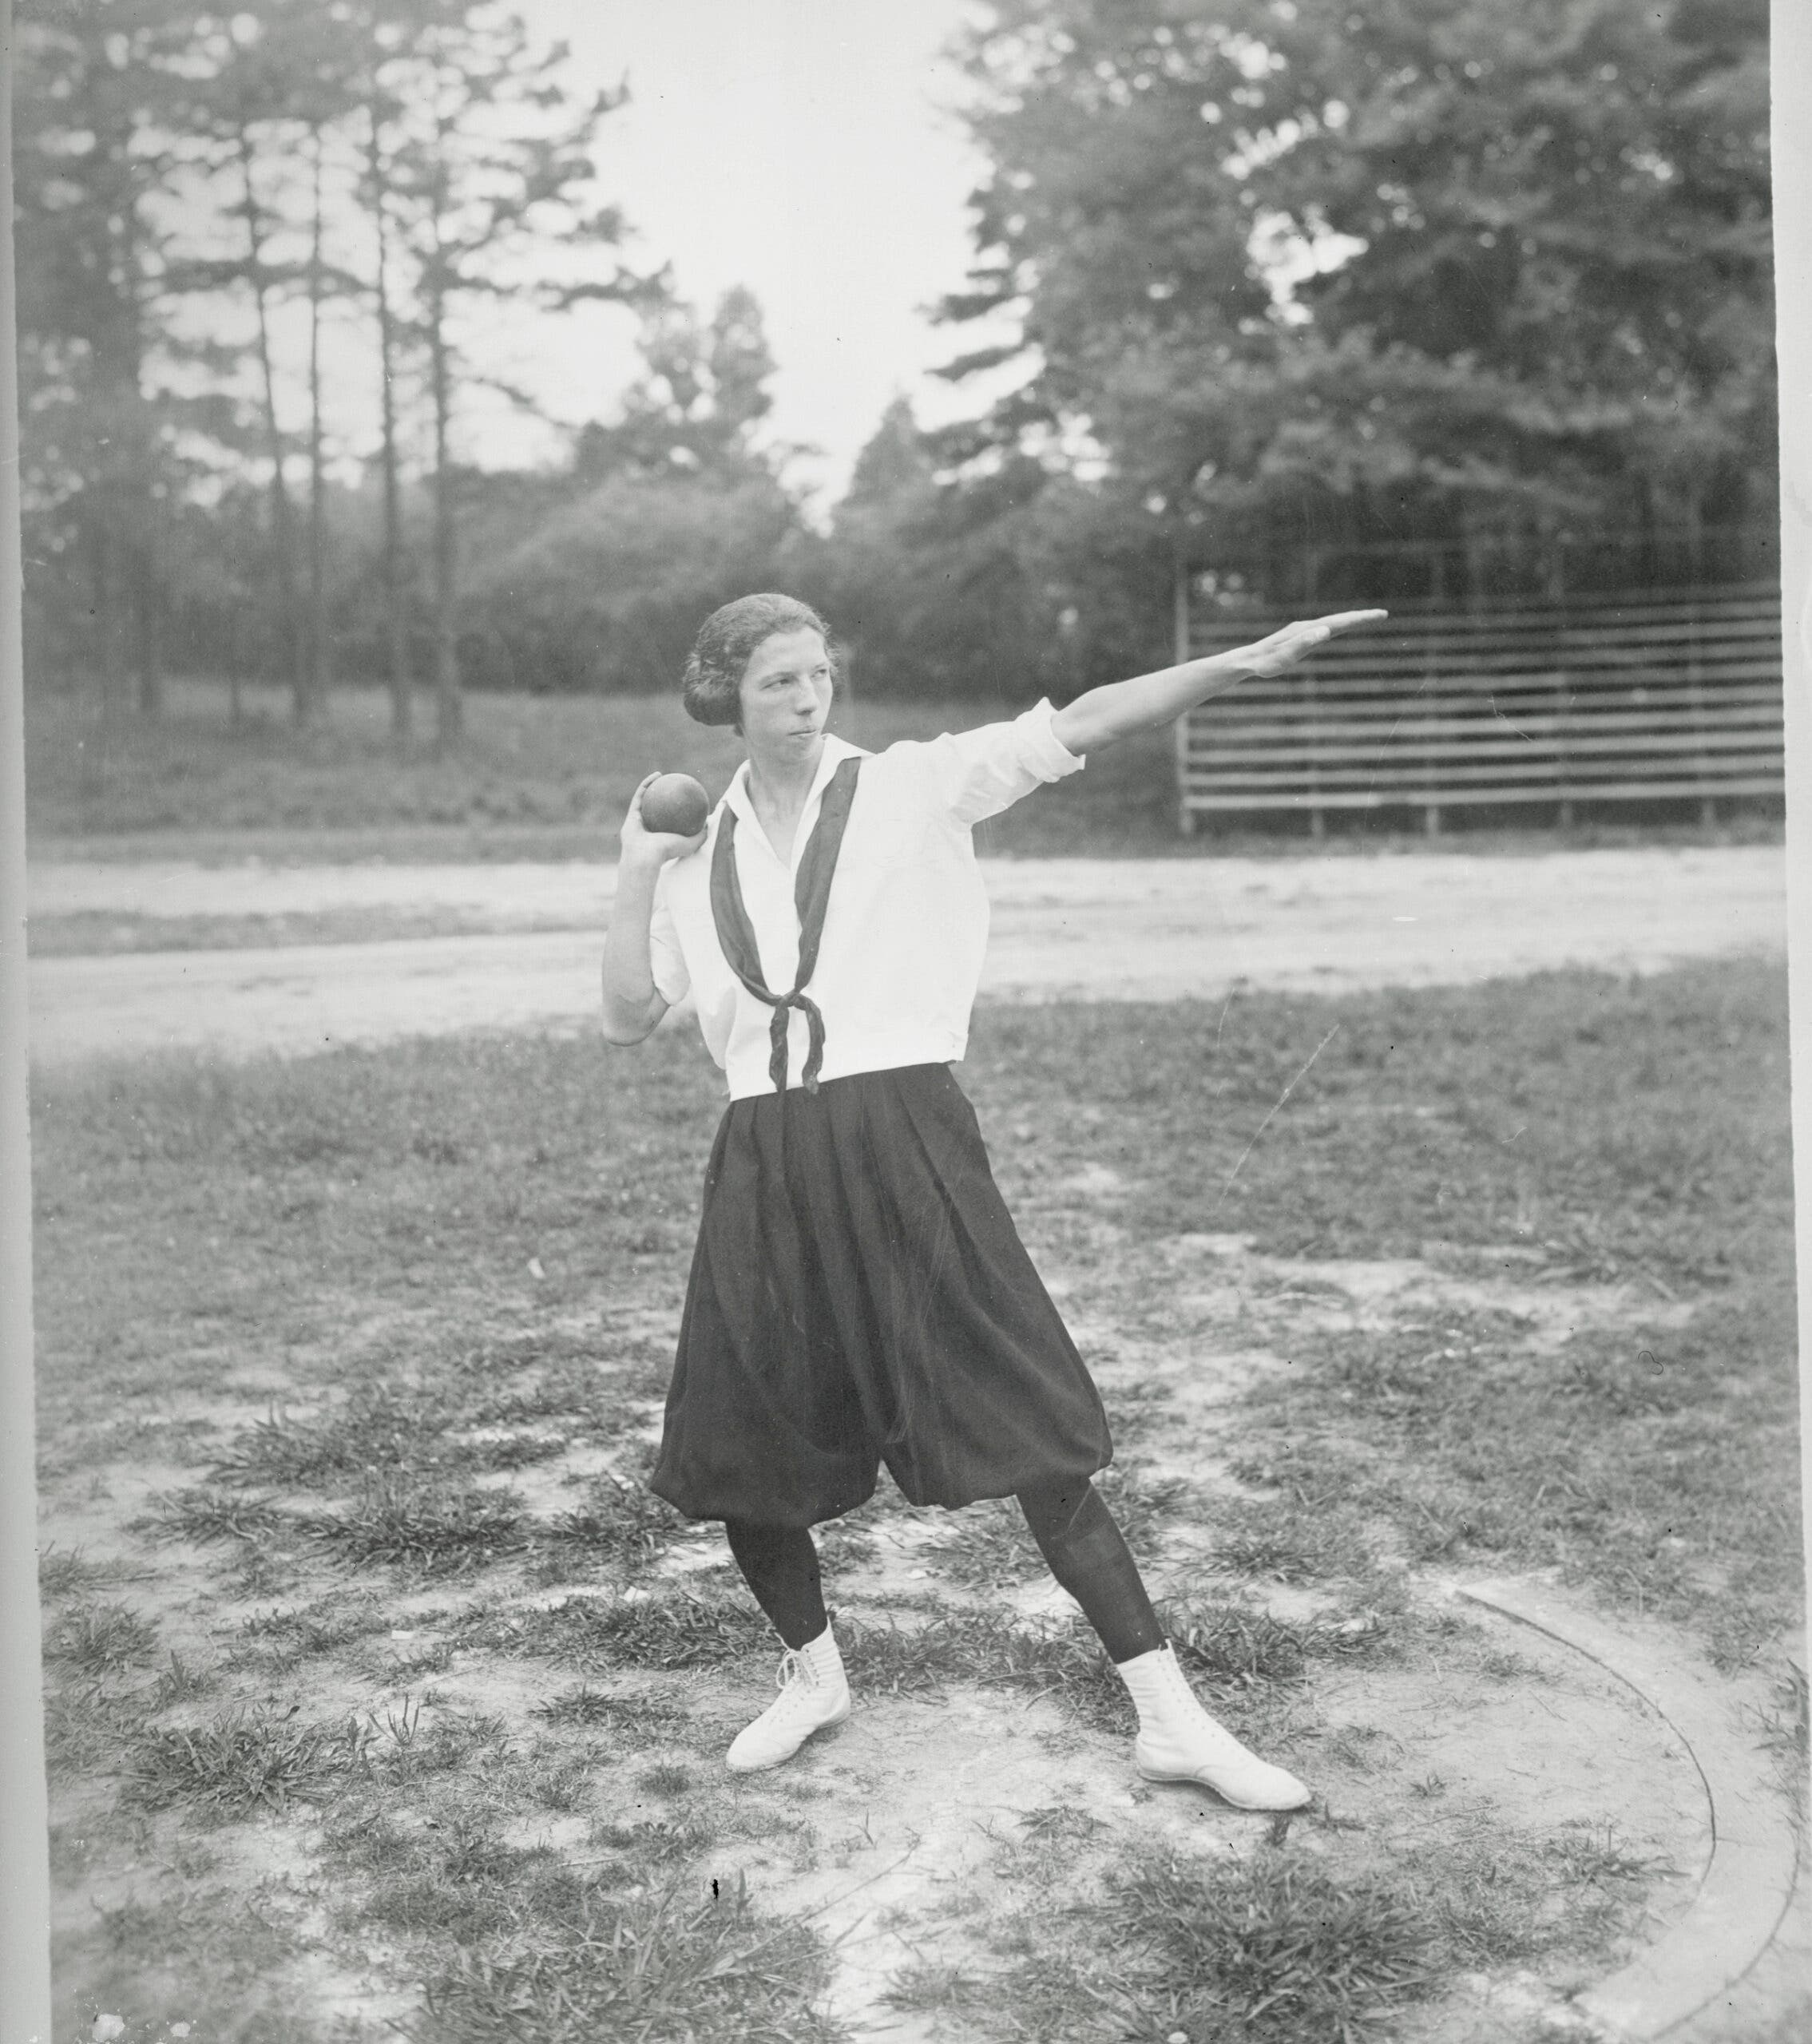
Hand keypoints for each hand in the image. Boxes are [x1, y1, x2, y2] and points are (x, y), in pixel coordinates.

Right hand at [619, 771, 707, 867]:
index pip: (670, 821)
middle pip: (656, 810)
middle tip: (673, 786)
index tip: (685, 798)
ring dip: (653, 787)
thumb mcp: (690, 843)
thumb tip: (710, 823)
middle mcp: (649, 830)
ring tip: (663, 776)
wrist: (644, 856)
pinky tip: (658, 775)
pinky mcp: (631, 814)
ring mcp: (638, 823)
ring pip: (646, 801)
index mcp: (661, 837)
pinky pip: (640, 796)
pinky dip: (647, 784)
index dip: (677, 809)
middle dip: (663, 797)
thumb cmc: (667, 851)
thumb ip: (701, 835)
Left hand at [1231, 608, 1387, 679]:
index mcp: (1308, 630)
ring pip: (1331, 622)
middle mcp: (1307, 626)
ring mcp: (1302, 630)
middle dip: (1361, 617)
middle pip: (1338, 619)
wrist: (1247, 661)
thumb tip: (1325, 630)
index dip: (1361, 618)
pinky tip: (1336, 629)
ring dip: (1350, 620)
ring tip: (1366, 619)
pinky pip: (1323, 628)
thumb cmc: (1266, 663)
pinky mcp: (1298, 636)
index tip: (1380, 615)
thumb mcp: (1286, 657)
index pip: (1340, 622)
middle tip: (1382, 614)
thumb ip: (1304, 644)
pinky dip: (1336, 626)